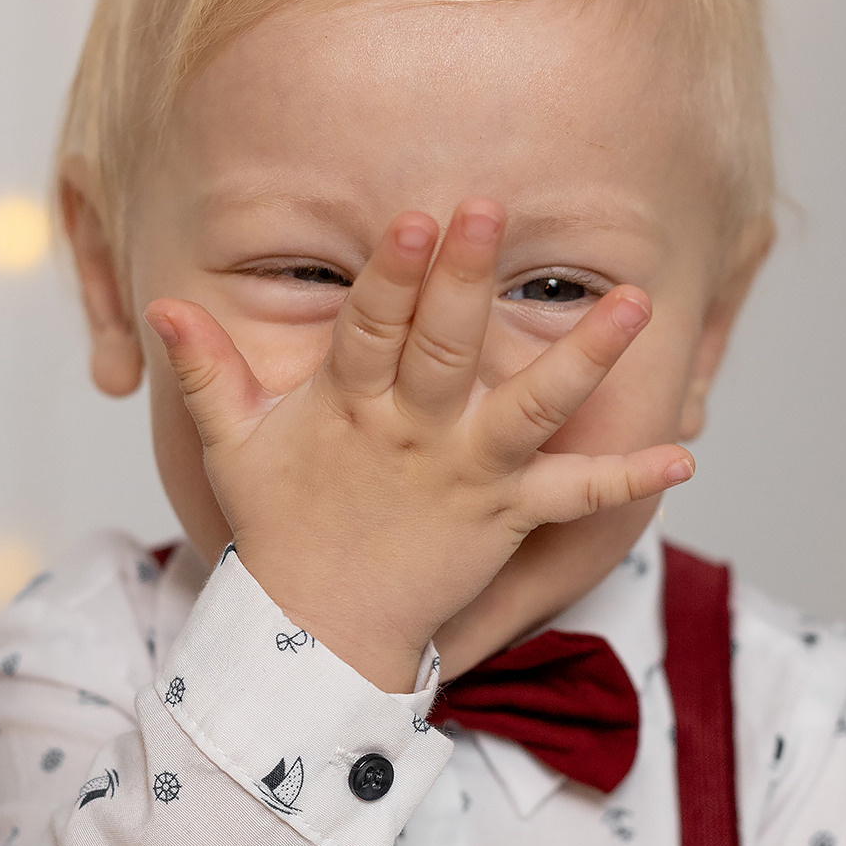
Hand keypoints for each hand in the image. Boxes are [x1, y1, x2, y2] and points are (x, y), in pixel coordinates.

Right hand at [144, 200, 693, 691]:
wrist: (318, 634)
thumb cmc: (281, 527)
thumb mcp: (233, 448)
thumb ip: (207, 373)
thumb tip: (163, 305)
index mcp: (350, 407)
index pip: (370, 329)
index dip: (392, 276)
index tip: (416, 219)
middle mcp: (413, 434)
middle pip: (444, 348)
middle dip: (465, 279)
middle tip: (490, 211)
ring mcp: (466, 475)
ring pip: (530, 408)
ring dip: (585, 357)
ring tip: (637, 305)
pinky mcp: (505, 518)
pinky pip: (574, 500)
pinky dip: (627, 478)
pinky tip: (683, 455)